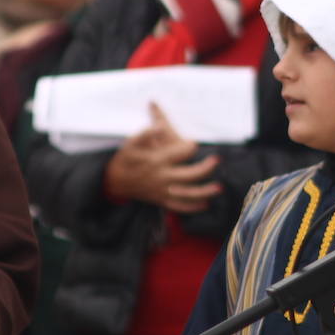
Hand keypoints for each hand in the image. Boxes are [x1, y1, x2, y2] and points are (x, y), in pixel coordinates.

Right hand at [104, 104, 221, 213]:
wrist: (115, 181)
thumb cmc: (126, 158)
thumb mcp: (131, 142)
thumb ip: (146, 133)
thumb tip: (160, 127)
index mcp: (156, 161)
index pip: (180, 154)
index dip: (190, 147)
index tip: (194, 144)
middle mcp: (162, 177)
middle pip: (190, 175)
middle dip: (206, 168)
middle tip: (216, 160)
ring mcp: (163, 191)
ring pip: (188, 194)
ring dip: (205, 192)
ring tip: (219, 187)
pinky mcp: (162, 200)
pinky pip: (180, 207)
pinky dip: (193, 207)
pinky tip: (205, 204)